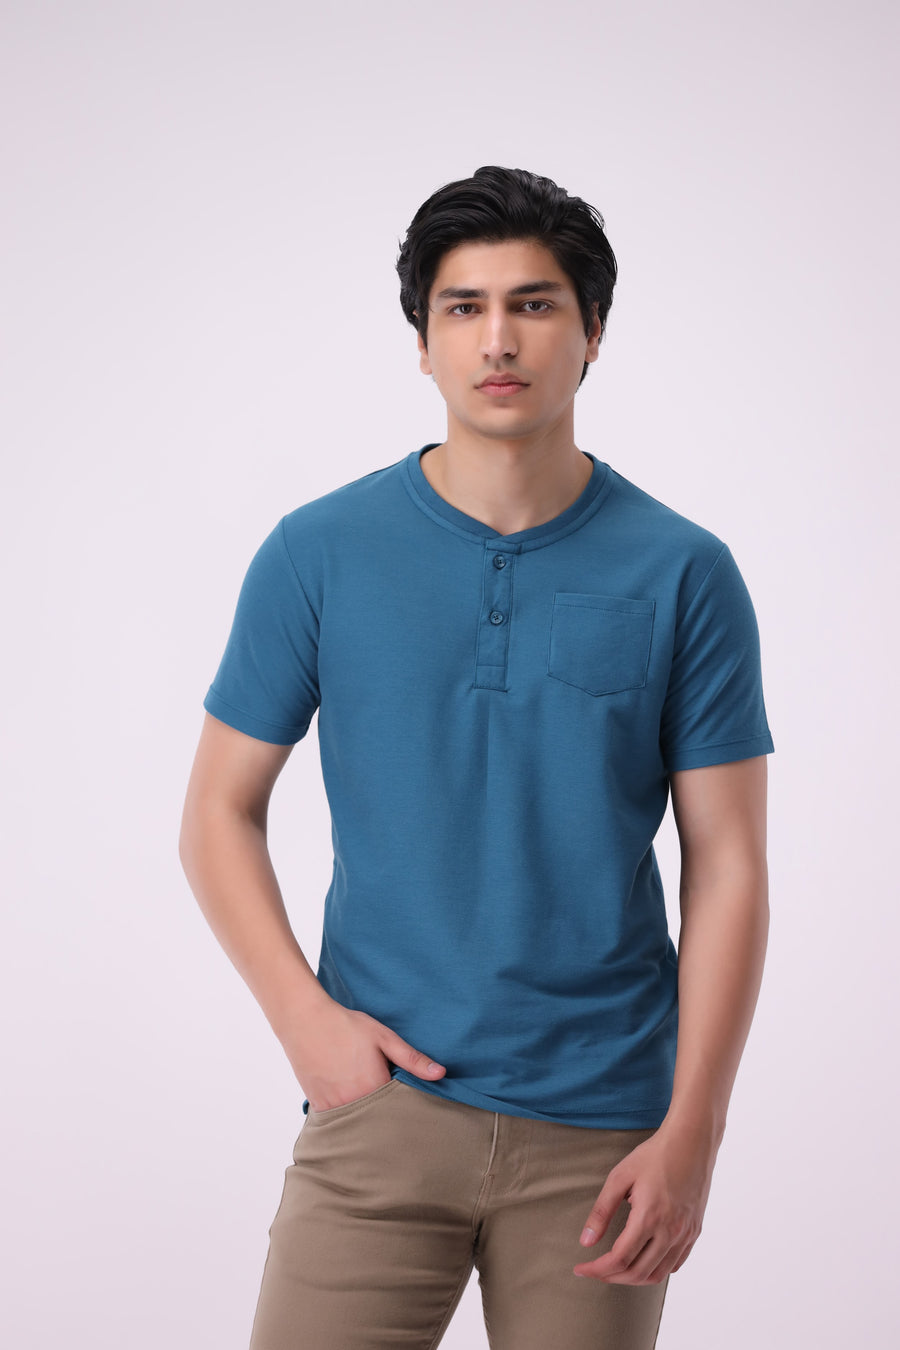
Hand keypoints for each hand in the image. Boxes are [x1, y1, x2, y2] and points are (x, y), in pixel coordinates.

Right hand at [282, 996, 445, 1111]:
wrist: (305, 1020)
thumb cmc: (346, 1025)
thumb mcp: (384, 1037)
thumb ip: (412, 1059)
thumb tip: (441, 1074)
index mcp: (375, 1087)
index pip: (398, 1110)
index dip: (405, 1108)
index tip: (409, 1106)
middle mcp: (354, 1103)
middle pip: (377, 1121)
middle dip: (386, 1119)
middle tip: (389, 1108)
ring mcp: (334, 1106)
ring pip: (357, 1124)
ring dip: (365, 1119)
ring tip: (369, 1106)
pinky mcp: (318, 1106)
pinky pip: (337, 1121)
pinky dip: (345, 1117)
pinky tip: (349, 1104)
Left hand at [572, 1121, 716, 1284]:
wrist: (691, 1142)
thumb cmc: (653, 1156)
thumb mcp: (620, 1177)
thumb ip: (601, 1211)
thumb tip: (585, 1242)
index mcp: (649, 1217)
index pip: (620, 1259)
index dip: (597, 1269)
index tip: (580, 1269)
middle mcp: (670, 1231)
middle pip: (638, 1273)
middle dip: (611, 1277)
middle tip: (594, 1270)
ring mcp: (685, 1234)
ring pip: (658, 1274)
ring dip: (633, 1278)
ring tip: (615, 1270)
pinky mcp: (694, 1231)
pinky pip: (675, 1264)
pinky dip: (656, 1270)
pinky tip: (642, 1261)